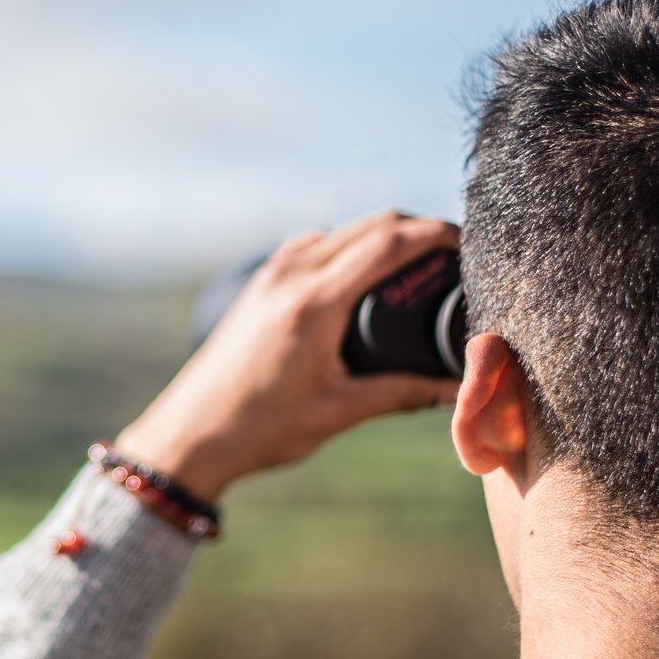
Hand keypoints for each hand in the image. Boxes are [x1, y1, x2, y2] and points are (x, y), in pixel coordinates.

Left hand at [114, 212, 460, 504]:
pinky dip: (348, 246)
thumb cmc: (259, 428)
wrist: (189, 433)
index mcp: (314, 304)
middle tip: (455, 252)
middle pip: (370, 225)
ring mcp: (271, 274)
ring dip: (381, 235)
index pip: (388, 243)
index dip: (435, 233)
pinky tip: (363, 274)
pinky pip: (315, 244)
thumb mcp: (338, 413)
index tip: (469, 239)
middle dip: (417, 229)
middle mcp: (291, 275)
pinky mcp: (260, 282)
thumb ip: (402, 395)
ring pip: (342, 231)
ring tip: (417, 263)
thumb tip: (458, 390)